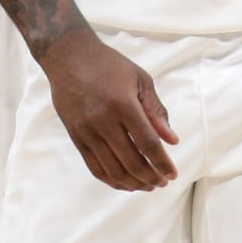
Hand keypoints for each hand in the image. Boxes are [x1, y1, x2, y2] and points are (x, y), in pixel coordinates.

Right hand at [38, 29, 178, 191]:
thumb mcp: (140, 79)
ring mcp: (87, 131)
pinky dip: (111, 180)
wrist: (69, 57)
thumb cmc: (109, 65)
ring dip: (132, 183)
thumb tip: (171, 140)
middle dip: (150, 177)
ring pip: (112, 169)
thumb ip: (156, 110)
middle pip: (131, 161)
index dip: (162, 163)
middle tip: (162, 182)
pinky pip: (94, 167)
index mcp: (123, 104)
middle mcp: (104, 121)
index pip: (147, 143)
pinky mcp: (76, 137)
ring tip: (147, 185)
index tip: (172, 174)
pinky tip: (124, 183)